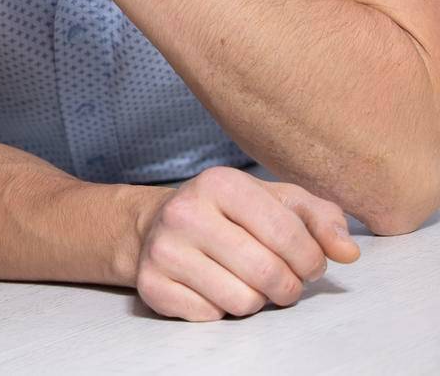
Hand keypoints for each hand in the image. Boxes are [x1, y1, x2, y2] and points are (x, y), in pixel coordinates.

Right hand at [135, 166, 360, 320]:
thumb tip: (348, 252)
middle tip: (282, 279)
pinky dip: (220, 308)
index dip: (311, 260)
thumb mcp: (277, 202)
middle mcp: (185, 212)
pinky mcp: (150, 282)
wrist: (158, 224)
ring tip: (245, 280)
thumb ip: (321, 219)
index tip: (309, 263)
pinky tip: (213, 286)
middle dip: (288, 286)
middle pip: (267, 274)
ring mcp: (163, 248)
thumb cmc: (230, 215)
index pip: (288, 235)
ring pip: (242, 301)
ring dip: (255, 300)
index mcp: (220, 183)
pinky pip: (210, 315)